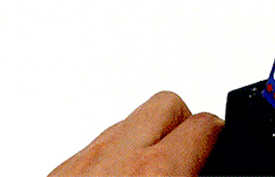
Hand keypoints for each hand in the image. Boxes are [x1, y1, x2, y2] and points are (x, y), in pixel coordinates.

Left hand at [48, 92, 222, 176]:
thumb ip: (193, 169)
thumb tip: (204, 158)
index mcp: (156, 173)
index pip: (206, 125)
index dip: (217, 138)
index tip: (216, 150)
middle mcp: (115, 158)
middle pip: (167, 104)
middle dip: (183, 125)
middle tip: (188, 157)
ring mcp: (82, 162)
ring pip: (129, 121)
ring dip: (146, 139)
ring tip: (153, 173)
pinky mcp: (57, 171)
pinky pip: (97, 143)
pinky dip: (113, 156)